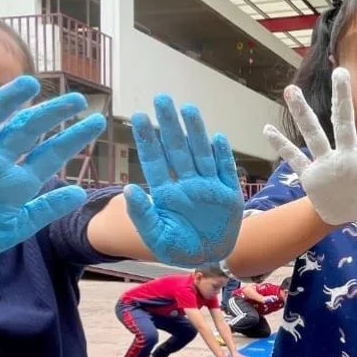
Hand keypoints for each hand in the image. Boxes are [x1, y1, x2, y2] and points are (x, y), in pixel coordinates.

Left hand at [125, 96, 243, 266]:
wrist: (211, 258)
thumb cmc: (180, 248)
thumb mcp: (156, 237)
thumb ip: (142, 215)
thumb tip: (128, 189)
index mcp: (166, 193)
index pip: (154, 160)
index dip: (148, 138)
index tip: (140, 116)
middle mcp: (186, 183)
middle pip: (177, 149)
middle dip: (169, 124)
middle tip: (162, 98)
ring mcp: (208, 186)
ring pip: (200, 153)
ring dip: (195, 132)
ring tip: (188, 109)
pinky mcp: (229, 193)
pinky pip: (226, 170)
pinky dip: (222, 155)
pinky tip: (218, 138)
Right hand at [264, 68, 356, 224]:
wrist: (345, 216)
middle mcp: (346, 154)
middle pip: (343, 122)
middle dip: (341, 98)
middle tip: (341, 72)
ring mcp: (326, 162)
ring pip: (313, 134)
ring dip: (302, 114)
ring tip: (291, 90)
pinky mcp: (311, 174)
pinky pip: (294, 158)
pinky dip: (281, 146)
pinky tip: (267, 130)